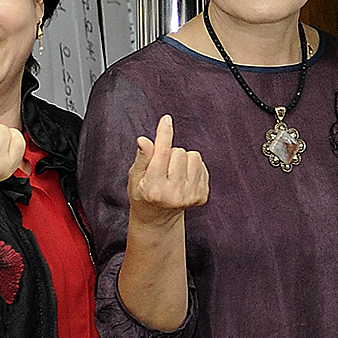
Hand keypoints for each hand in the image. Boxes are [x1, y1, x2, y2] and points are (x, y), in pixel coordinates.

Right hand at [127, 115, 208, 230]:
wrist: (158, 218)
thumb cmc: (143, 192)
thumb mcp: (135, 176)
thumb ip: (142, 158)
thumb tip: (144, 140)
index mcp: (154, 189)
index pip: (162, 154)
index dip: (164, 134)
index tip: (166, 119)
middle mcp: (174, 194)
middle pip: (179, 152)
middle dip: (170, 153)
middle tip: (162, 168)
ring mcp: (190, 197)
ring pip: (193, 156)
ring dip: (183, 159)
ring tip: (173, 172)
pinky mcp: (202, 196)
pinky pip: (202, 165)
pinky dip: (192, 167)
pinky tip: (182, 179)